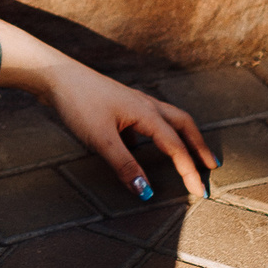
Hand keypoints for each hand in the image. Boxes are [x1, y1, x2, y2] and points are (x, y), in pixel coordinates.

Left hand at [39, 64, 216, 206]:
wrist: (56, 75)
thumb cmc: (79, 103)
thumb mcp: (101, 139)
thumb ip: (124, 166)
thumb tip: (146, 192)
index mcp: (147, 113)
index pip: (176, 146)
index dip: (189, 170)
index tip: (200, 191)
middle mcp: (146, 104)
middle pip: (183, 124)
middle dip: (198, 146)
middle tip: (211, 165)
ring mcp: (133, 101)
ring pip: (168, 119)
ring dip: (182, 137)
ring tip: (188, 154)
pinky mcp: (120, 103)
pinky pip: (147, 119)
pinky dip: (156, 133)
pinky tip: (143, 146)